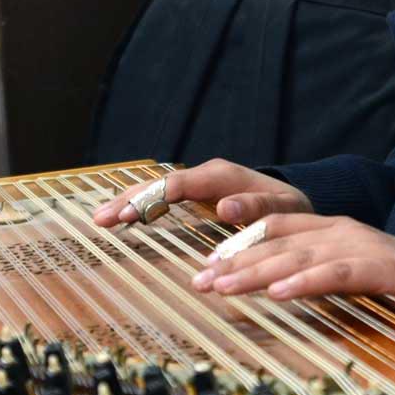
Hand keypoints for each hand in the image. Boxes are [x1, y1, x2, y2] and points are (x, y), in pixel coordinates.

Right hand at [91, 158, 310, 227]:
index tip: (127, 215)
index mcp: (223, 176)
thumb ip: (257, 209)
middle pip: (160, 183)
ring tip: (100, 218)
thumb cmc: (291, 210)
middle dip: (129, 199)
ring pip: (156, 188)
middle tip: (100, 219)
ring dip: (129, 201)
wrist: (294, 201)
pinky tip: (121, 217)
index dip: (151, 199)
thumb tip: (223, 208)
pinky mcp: (196, 194)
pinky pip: (162, 196)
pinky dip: (141, 204)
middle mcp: (206, 175)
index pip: (179, 184)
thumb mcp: (284, 210)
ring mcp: (199, 183)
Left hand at [189, 214, 394, 321]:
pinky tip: (280, 292)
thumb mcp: (349, 276)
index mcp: (333, 229)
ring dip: (258, 271)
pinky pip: (337, 274)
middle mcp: (342, 231)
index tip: (206, 266)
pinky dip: (306, 281)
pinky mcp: (383, 268)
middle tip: (200, 282)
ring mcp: (363, 246)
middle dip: (235, 262)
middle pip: (278, 242)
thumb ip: (316, 275)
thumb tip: (272, 289)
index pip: (276, 228)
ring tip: (224, 286)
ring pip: (299, 256)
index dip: (238, 244)